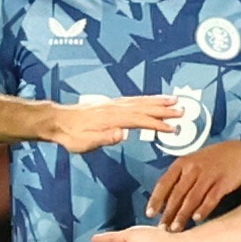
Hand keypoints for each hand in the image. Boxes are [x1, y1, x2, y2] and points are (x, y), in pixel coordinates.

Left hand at [47, 94, 181, 153]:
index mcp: (112, 118)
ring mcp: (113, 104)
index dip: (157, 124)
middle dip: (164, 110)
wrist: (58, 121)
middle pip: (144, 107)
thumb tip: (122, 135)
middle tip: (182, 111)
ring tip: (174, 100)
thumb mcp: (85, 142)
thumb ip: (104, 138)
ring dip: (158, 101)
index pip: (140, 120)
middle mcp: (115, 108)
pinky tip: (152, 100)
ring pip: (140, 101)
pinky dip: (146, 98)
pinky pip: (134, 99)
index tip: (172, 128)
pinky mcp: (111, 103)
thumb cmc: (70, 135)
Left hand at [147, 141, 240, 229]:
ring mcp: (208, 175)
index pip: (164, 183)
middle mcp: (193, 168)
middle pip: (177, 194)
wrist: (238, 153)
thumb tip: (162, 202)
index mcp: (181, 163)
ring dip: (182, 215)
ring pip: (192, 198)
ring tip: (176, 229)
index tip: (149, 214)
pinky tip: (197, 219)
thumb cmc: (210, 162)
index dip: (156, 199)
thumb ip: (177, 179)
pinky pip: (211, 198)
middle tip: (162, 228)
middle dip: (168, 213)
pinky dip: (203, 209)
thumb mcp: (191, 163)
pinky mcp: (223, 182)